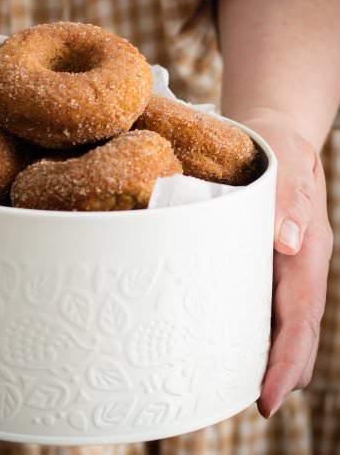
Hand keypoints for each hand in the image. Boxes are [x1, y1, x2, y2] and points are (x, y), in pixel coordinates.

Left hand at [242, 110, 332, 417]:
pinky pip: (263, 297)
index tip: (270, 398)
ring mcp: (281, 263)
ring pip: (280, 317)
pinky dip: (254, 324)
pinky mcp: (262, 256)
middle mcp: (296, 263)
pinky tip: (232, 338)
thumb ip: (288, 199)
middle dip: (281, 369)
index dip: (288, 358)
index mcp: (307, 248)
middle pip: (295, 327)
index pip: (301, 314)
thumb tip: (284, 242)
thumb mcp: (285, 163)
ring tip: (240, 386)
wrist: (275, 134)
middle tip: (256, 406)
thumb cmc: (278, 148)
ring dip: (267, 353)